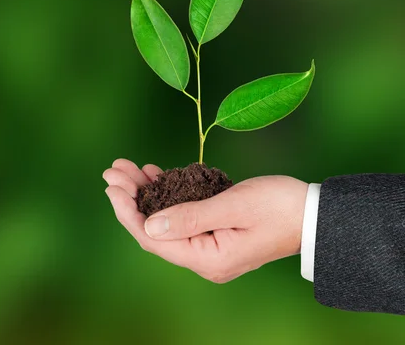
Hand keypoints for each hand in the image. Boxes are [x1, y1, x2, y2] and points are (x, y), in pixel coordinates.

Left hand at [103, 159, 307, 282]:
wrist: (315, 214)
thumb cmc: (279, 206)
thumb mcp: (233, 206)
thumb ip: (189, 217)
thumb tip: (147, 225)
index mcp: (207, 258)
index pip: (152, 237)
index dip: (127, 211)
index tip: (111, 185)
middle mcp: (204, 257)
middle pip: (154, 228)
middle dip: (131, 197)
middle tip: (113, 170)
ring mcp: (209, 246)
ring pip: (165, 219)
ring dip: (145, 193)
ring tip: (127, 168)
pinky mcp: (215, 232)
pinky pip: (182, 215)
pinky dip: (166, 194)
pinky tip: (154, 175)